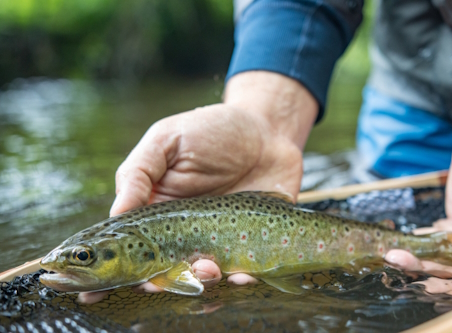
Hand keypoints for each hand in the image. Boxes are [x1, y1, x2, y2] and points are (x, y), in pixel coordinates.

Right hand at [77, 72, 317, 303]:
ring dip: (202, 279)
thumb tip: (115, 215)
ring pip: (204, 272)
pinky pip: (244, 268)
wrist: (268, 130)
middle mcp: (185, 230)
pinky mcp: (250, 242)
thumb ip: (140, 172)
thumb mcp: (168, 140)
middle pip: (167, 267)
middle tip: (162, 284)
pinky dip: (242, 278)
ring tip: (208, 270)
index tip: (109, 287)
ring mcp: (218, 239)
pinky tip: (242, 276)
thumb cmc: (212, 130)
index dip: (122, 268)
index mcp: (158, 208)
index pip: (134, 245)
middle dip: (162, 281)